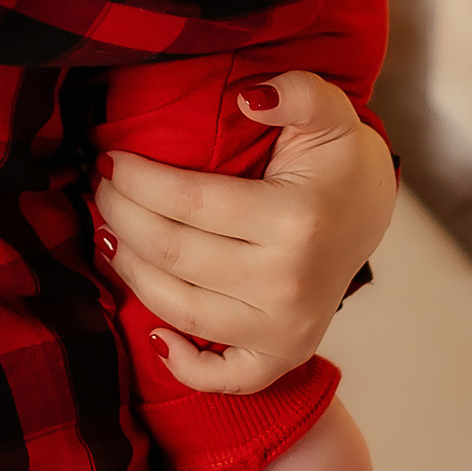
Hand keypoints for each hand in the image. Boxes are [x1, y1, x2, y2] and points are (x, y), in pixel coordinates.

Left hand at [93, 71, 392, 392]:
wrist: (371, 215)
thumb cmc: (336, 162)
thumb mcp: (329, 111)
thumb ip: (295, 91)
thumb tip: (249, 98)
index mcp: (295, 220)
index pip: (187, 201)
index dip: (135, 179)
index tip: (109, 160)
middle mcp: (288, 283)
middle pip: (172, 253)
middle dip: (121, 216)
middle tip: (101, 190)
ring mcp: (285, 328)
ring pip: (179, 309)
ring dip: (130, 272)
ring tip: (109, 235)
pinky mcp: (283, 356)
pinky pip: (223, 378)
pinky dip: (182, 363)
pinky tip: (153, 331)